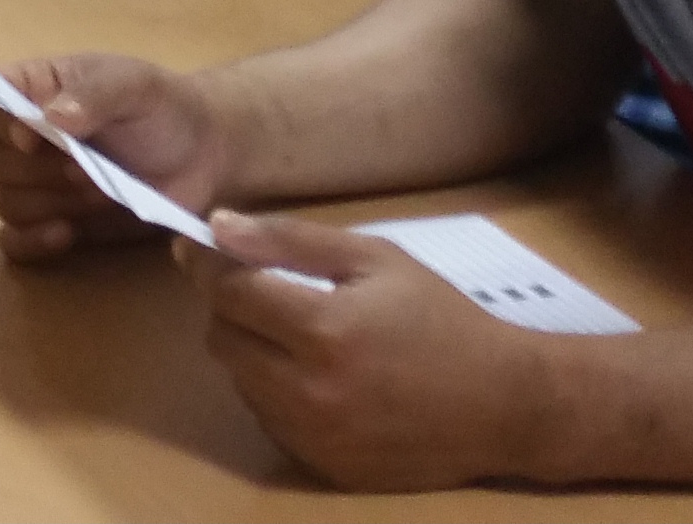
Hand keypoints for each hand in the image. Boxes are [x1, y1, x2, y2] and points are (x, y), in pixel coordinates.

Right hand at [0, 50, 235, 262]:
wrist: (203, 156)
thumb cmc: (163, 110)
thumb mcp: (137, 86)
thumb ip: (96, 95)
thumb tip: (51, 118)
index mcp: (35, 90)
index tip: (31, 136)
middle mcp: (25, 137)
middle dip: (37, 170)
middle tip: (86, 168)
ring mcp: (38, 184)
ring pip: (4, 202)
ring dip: (47, 203)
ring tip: (98, 193)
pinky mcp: (53, 223)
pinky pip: (14, 241)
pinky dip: (31, 242)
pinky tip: (67, 234)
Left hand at [188, 212, 561, 491]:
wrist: (501, 404)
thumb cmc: (440, 319)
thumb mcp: (376, 259)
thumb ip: (292, 240)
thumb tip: (218, 226)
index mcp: (324, 329)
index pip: (229, 293)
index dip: (204, 265)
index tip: (192, 248)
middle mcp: (309, 390)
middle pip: (222, 339)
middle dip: (230, 308)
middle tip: (262, 290)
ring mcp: (313, 436)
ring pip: (240, 381)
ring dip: (252, 351)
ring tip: (301, 335)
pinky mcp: (321, 466)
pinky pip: (268, 420)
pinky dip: (275, 392)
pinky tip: (317, 376)